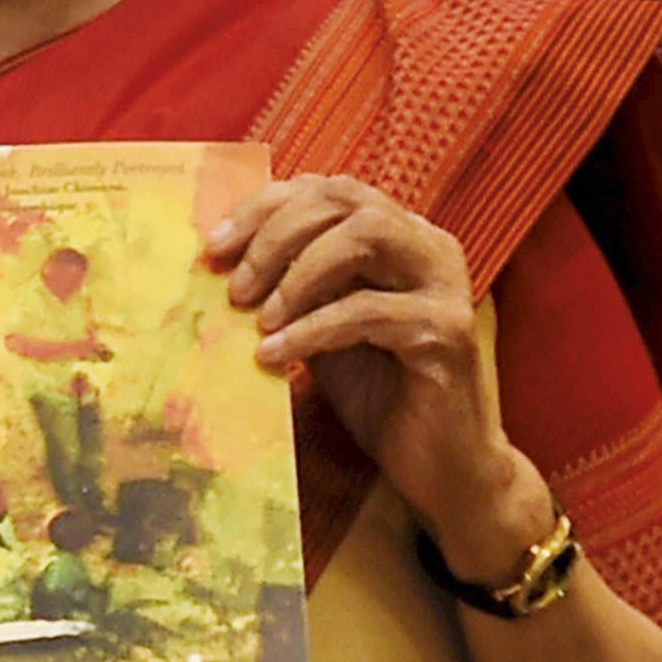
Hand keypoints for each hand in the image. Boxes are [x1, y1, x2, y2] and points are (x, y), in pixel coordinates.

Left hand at [207, 174, 550, 581]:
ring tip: (257, 317)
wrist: (444, 472)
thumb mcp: (328, 331)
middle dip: (276, 234)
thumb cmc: (382, 399)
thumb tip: (224, 262)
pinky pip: (368, 311)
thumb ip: (298, 290)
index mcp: (405, 237)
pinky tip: (274, 356)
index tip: (214, 246)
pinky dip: (312, 329)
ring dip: (298, 272)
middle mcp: (432, 247)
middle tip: (233, 285)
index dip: (267, 207)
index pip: (331, 190)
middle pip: (347, 199)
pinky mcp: (446, 332)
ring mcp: (446, 286)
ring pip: (366, 234)